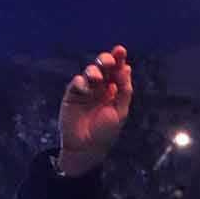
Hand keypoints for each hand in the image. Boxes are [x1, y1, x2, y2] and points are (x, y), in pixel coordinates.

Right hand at [57, 46, 131, 176]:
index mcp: (114, 90)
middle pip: (103, 67)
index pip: (117, 71)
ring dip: (93, 71)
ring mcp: (86, 91)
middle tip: (108, 61)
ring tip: (96, 77)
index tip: (120, 50)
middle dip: (105, 60)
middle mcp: (101, 88)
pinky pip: (76, 83)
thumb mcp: (120, 111)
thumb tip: (127, 68)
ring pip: (90, 72)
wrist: (86, 148)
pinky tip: (85, 87)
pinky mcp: (72, 95)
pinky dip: (81, 81)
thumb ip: (124, 90)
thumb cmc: (106, 132)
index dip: (119, 59)